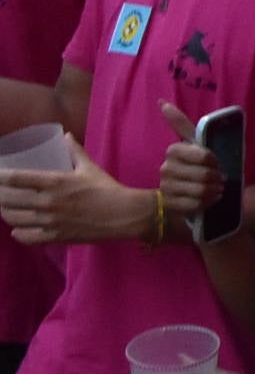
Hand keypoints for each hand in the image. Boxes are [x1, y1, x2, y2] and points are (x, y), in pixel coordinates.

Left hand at [0, 144, 140, 247]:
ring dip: (5, 212)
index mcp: (55, 182)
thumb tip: (65, 135)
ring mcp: (49, 222)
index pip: (16, 178)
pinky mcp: (54, 237)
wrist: (124, 215)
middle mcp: (47, 202)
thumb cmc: (107, 189)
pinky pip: (26, 238)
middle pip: (8, 199)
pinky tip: (17, 228)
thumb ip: (74, 151)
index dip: (0, 176)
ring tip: (5, 207)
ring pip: (13, 219)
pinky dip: (18, 233)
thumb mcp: (90, 167)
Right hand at [156, 105, 224, 222]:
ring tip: (216, 188)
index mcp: (173, 151)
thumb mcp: (193, 142)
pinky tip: (209, 198)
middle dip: (217, 177)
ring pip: (200, 190)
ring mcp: (166, 188)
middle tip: (220, 178)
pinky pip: (195, 205)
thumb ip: (180, 123)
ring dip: (214, 190)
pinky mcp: (170, 204)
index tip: (216, 162)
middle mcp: (165, 168)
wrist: (188, 190)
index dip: (215, 160)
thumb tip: (161, 101)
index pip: (204, 155)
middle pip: (204, 174)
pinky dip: (207, 202)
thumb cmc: (196, 163)